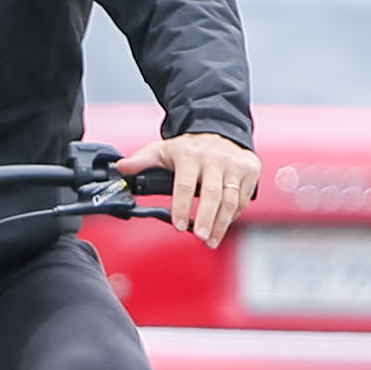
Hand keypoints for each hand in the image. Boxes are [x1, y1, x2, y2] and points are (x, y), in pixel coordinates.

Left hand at [115, 132, 259, 247]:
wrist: (220, 129)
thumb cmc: (189, 147)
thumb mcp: (163, 150)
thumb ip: (141, 161)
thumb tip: (120, 168)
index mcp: (191, 155)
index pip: (185, 185)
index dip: (181, 207)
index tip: (178, 225)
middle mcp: (216, 159)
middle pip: (213, 194)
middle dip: (207, 218)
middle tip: (200, 237)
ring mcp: (235, 165)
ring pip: (231, 199)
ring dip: (222, 223)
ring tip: (210, 240)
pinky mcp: (250, 170)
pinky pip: (243, 198)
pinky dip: (233, 215)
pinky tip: (222, 226)